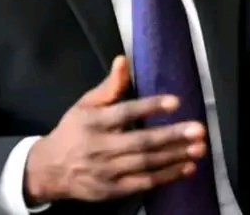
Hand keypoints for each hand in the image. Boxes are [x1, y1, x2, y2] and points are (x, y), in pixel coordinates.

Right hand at [24, 56, 206, 203]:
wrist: (50, 169)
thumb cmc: (73, 131)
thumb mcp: (85, 104)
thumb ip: (109, 86)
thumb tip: (123, 60)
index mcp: (94, 122)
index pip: (125, 112)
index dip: (150, 107)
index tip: (176, 102)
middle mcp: (100, 147)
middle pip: (141, 141)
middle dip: (172, 135)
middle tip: (198, 129)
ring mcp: (107, 171)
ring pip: (146, 163)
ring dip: (175, 156)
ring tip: (199, 148)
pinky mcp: (113, 190)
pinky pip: (144, 182)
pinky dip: (166, 176)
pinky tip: (186, 167)